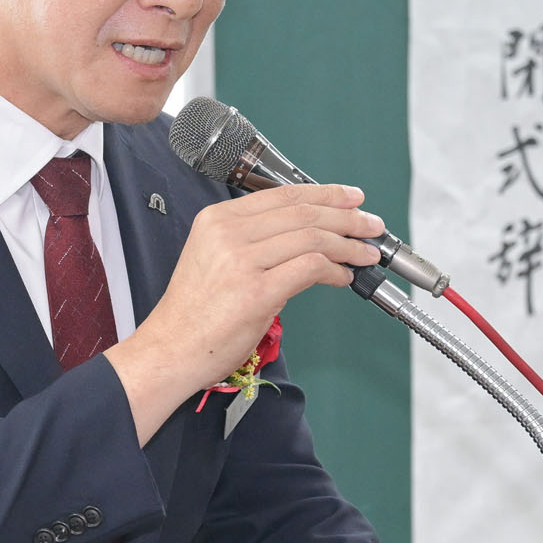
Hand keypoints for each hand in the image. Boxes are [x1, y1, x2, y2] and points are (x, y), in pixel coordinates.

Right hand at [103, 183, 385, 442]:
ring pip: (312, 238)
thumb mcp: (217, 260)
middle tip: (371, 224)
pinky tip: (344, 276)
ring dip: (348, 245)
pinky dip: (335, 270)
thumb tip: (309, 240)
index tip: (350, 198)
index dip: (324, 194)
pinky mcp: (257, 291)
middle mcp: (228, 233)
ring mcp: (242, 261)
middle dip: (346, 217)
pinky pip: (311, 268)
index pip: (283, 195)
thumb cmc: (194, 314)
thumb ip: (255, 243)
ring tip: (366, 253)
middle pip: (303, 213)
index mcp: (217, 219)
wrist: (170, 349)